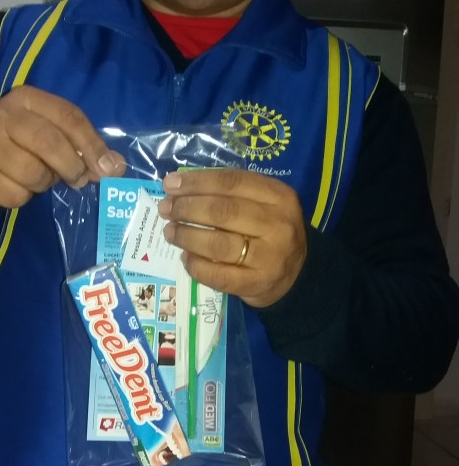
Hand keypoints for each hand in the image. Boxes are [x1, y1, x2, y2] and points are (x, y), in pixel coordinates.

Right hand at [0, 85, 124, 208]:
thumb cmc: (24, 147)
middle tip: (78, 179)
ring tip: (39, 179)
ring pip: (31, 172)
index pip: (69, 117)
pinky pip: (13, 195)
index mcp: (28, 99)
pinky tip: (16, 188)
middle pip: (48, 142)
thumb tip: (115, 167)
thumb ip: (86, 149)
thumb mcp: (55, 138)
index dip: (92, 145)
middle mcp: (4, 115)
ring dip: (43, 184)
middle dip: (70, 166)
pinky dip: (22, 198)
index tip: (108, 169)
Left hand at [158, 168, 306, 307]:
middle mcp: (278, 224)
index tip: (170, 184)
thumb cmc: (270, 231)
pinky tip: (185, 257)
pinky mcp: (258, 284)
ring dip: (187, 236)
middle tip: (166, 209)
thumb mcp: (262, 203)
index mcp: (279, 196)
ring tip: (170, 232)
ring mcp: (270, 257)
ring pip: (219, 244)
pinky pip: (219, 275)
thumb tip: (178, 186)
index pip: (232, 182)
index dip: (197, 182)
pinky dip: (196, 265)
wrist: (298, 274)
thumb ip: (229, 193)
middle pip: (223, 211)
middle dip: (187, 208)